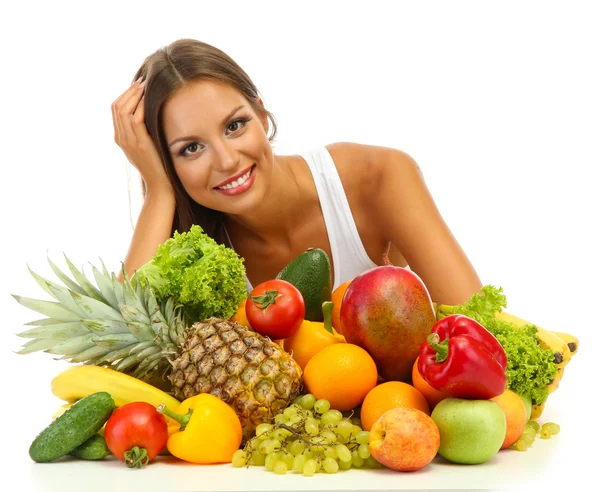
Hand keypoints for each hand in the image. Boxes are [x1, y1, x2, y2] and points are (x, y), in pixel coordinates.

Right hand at [112, 78, 172, 193]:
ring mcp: (129, 142)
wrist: (160, 186)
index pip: (116, 109)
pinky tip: (149, 99)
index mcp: (120, 138)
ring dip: (134, 95)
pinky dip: (141, 106)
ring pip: (124, 110)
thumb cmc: (159, 165)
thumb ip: (143, 132)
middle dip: (129, 91)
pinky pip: (136, 120)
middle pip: (117, 106)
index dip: (125, 94)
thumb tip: (149, 113)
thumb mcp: (147, 146)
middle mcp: (121, 138)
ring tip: (145, 84)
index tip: (138, 84)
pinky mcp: (140, 144)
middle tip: (142, 80)